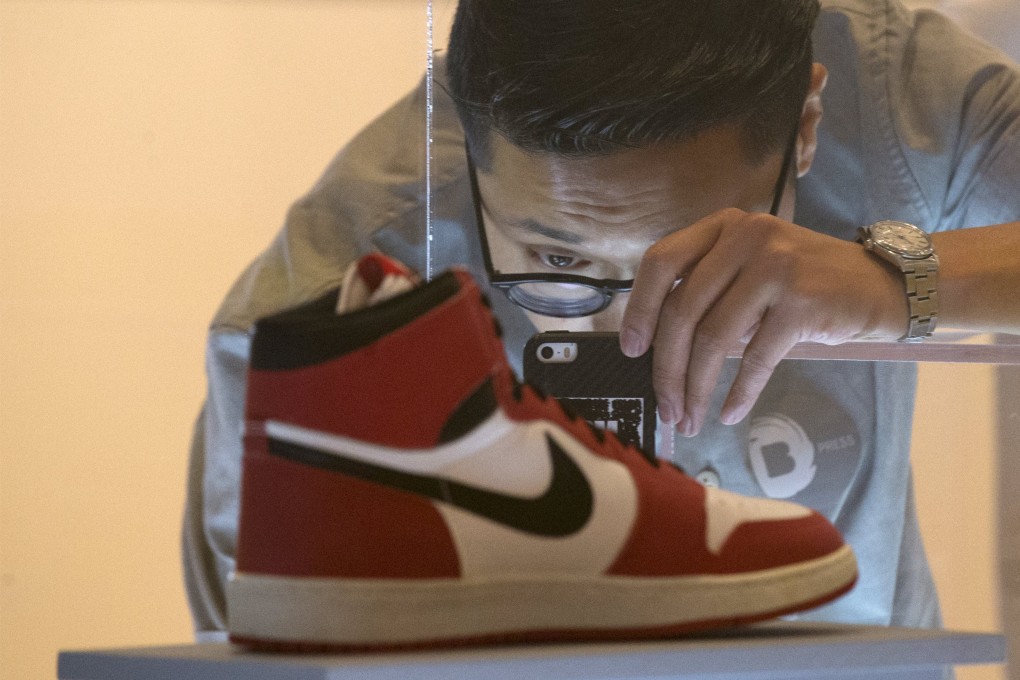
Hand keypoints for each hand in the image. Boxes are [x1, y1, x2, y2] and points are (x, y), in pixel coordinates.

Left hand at [619, 208, 904, 435]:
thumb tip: (657, 348)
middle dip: (667, 368)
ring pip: (714, 338)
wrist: (882, 286)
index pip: (661, 262)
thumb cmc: (805, 285)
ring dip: (697, 388)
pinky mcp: (802, 301)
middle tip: (666, 406)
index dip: (639, 310)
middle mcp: (746, 236)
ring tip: (691, 417)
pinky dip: (739, 392)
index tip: (631, 350)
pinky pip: (756, 358)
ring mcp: (775, 265)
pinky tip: (730, 412)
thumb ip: (708, 291)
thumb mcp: (750, 269)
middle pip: (683, 310)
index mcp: (724, 226)